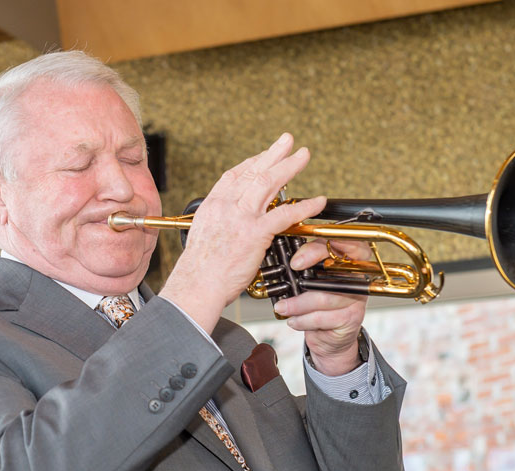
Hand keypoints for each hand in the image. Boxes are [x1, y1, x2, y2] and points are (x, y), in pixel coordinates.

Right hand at [160, 133, 325, 332]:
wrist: (197, 285)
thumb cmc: (200, 269)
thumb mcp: (204, 235)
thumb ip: (221, 223)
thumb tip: (233, 224)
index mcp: (213, 205)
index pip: (234, 175)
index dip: (253, 162)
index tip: (265, 155)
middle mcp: (226, 206)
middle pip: (254, 171)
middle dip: (274, 153)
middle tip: (288, 141)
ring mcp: (241, 218)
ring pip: (268, 183)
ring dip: (289, 166)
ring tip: (303, 156)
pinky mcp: (255, 233)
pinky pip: (284, 214)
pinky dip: (304, 206)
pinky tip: (316, 202)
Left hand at [272, 239, 369, 375]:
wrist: (331, 332)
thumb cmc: (321, 296)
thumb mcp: (314, 272)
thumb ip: (307, 259)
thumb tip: (286, 258)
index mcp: (352, 255)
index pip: (340, 244)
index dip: (317, 250)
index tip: (295, 262)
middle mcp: (358, 274)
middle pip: (331, 271)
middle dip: (305, 279)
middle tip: (284, 291)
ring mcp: (358, 296)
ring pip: (323, 298)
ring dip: (297, 305)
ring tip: (283, 308)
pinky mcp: (353, 317)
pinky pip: (322, 318)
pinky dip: (303, 320)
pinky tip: (294, 320)